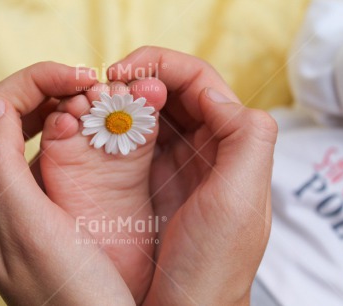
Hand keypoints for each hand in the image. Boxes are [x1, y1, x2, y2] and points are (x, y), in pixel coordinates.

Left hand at [0, 62, 135, 304]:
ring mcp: (12, 199)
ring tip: (92, 103)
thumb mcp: (32, 229)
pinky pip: (39, 152)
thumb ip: (0, 166)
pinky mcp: (36, 207)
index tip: (83, 77)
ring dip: (54, 106)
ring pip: (21, 129)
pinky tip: (88, 134)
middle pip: (3, 113)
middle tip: (90, 85)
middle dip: (45, 87)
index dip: (37, 80)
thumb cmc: (71, 290)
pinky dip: (62, 130)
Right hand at [109, 47, 276, 304]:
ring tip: (97, 103)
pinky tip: (97, 127)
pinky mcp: (150, 179)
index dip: (163, 65)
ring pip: (151, 111)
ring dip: (124, 99)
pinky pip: (133, 137)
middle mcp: (205, 147)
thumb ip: (245, 136)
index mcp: (231, 143)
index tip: (125, 71)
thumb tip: (215, 93)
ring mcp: (175, 162)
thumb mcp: (239, 199)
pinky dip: (115, 124)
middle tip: (106, 85)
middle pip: (173, 90)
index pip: (200, 81)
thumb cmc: (213, 262)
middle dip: (139, 78)